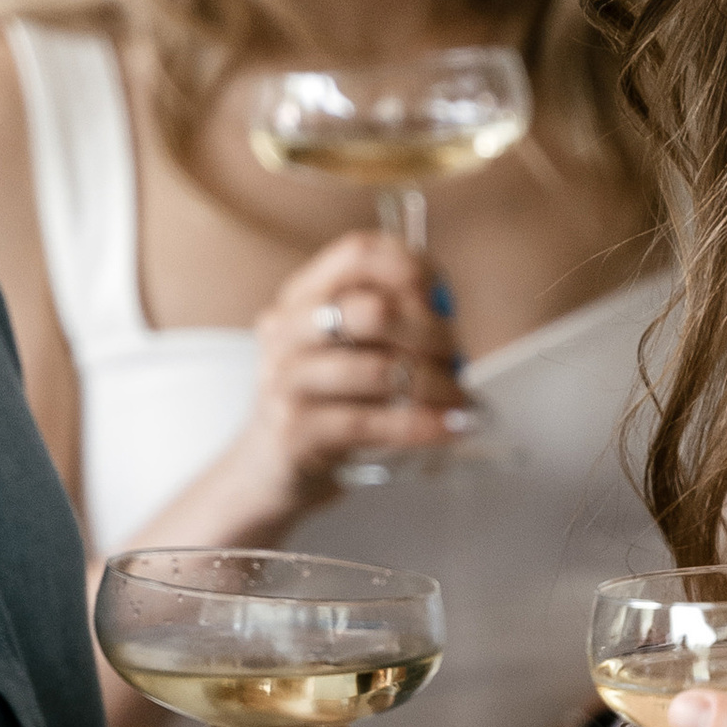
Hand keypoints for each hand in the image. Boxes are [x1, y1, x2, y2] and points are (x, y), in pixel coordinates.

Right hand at [232, 231, 466, 525]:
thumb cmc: (322, 405)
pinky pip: (372, 423)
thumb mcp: (343, 352)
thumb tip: (447, 307)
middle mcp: (286, 331)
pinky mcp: (296, 431)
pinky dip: (422, 425)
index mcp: (300, 299)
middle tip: (456, 355)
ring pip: (379, 370)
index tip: (443, 295)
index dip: (411, 266)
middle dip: (431, 332)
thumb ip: (384, 324)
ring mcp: (287, 381)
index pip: (357, 254)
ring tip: (459, 398)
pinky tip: (450, 428)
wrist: (267, 471)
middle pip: (374, 310)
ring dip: (435, 384)